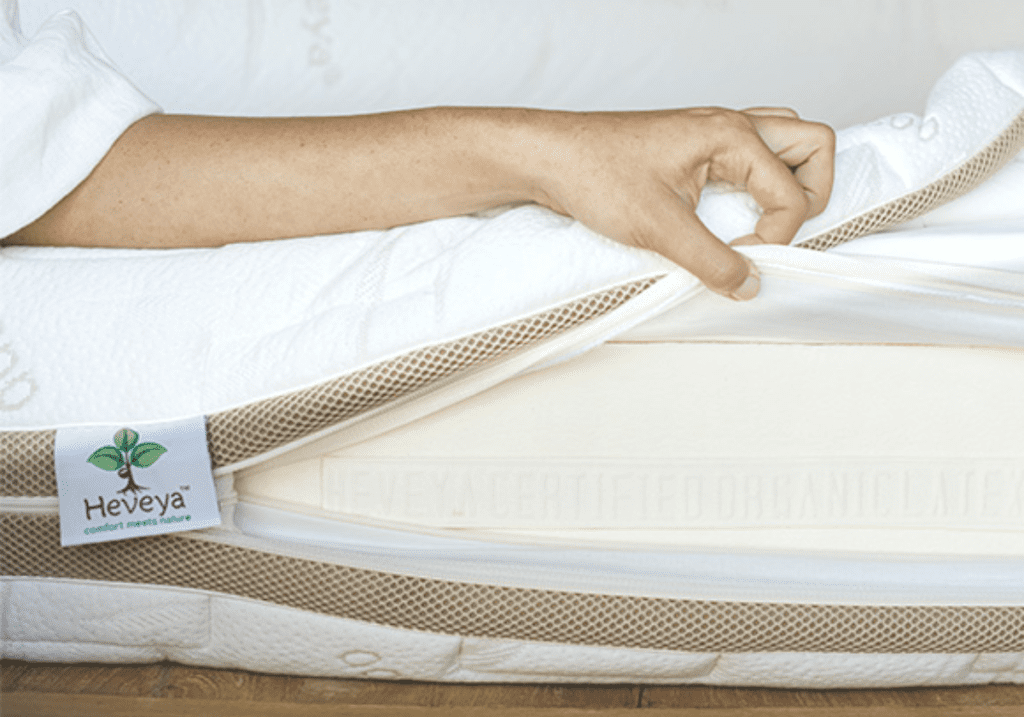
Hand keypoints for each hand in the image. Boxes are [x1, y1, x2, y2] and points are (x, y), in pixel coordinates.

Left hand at [527, 107, 835, 298]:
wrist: (550, 158)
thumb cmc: (595, 173)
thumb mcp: (658, 228)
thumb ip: (710, 261)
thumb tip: (748, 284)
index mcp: (731, 136)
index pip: (793, 192)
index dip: (775, 236)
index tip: (740, 261)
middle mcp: (729, 126)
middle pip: (813, 145)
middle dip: (813, 193)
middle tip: (778, 234)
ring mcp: (713, 134)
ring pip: (786, 143)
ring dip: (790, 182)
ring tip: (763, 224)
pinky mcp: (695, 148)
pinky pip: (752, 154)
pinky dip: (759, 181)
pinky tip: (732, 214)